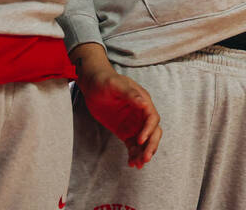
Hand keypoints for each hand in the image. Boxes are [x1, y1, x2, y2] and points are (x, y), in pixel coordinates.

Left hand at [73, 45, 161, 167]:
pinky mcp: (124, 131)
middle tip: (145, 159)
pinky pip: (132, 145)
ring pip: (144, 141)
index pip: (152, 118)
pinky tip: (131, 163)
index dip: (149, 130)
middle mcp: (141, 114)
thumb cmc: (106, 81)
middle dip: (150, 146)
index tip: (140, 140)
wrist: (93, 84)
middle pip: (153, 132)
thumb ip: (130, 94)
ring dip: (143, 153)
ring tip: (138, 165)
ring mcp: (133, 123)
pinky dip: (134, 154)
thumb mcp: (116, 85)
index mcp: (143, 102)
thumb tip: (145, 103)